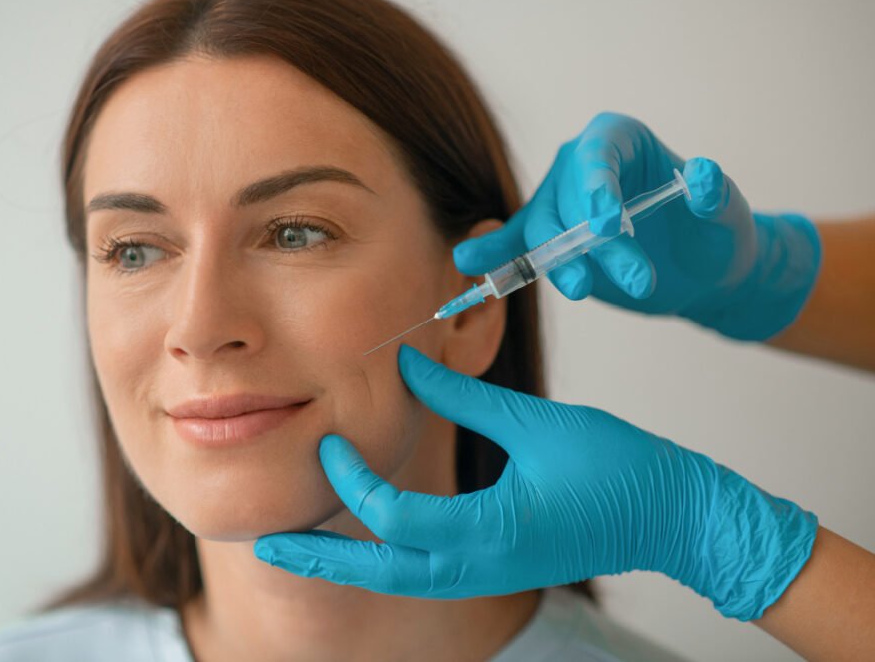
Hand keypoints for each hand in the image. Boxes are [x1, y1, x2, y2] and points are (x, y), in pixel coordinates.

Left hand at [254, 345, 817, 620]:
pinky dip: (387, 564)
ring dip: (348, 567)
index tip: (329, 440)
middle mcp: (481, 566)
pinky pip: (426, 577)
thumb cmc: (619, 468)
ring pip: (400, 582)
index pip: (394, 517)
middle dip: (322, 560)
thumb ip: (463, 395)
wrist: (676, 516)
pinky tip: (368, 545)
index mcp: (488, 533)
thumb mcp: (536, 423)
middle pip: (380, 573)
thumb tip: (407, 361)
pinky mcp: (499, 571)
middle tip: (268, 546)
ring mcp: (491, 577)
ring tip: (302, 554)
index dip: (354, 478)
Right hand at [453, 112, 820, 340]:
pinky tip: (467, 262)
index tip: (606, 224)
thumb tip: (703, 174)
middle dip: (592, 242)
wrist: (700, 274)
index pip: (596, 153)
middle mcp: (581, 165)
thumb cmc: (716, 235)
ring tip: (584, 290)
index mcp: (620, 140)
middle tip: (637, 279)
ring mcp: (559, 203)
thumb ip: (714, 195)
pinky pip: (514, 246)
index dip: (595, 185)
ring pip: (542, 229)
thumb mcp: (726, 216)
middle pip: (568, 199)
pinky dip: (492, 253)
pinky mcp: (548, 242)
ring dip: (560, 262)